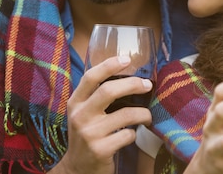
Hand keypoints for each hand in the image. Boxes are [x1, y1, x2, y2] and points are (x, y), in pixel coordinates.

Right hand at [50, 56, 153, 173]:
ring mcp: (89, 134)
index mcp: (75, 102)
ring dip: (142, 114)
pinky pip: (127, 135)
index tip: (127, 59)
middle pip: (108, 91)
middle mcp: (80, 116)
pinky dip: (134, 134)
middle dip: (132, 84)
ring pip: (125, 114)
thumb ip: (95, 97)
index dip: (109, 65)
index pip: (90, 77)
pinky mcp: (100, 150)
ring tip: (147, 115)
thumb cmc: (86, 135)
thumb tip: (127, 76)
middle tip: (147, 85)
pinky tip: (131, 135)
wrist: (76, 169)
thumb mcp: (83, 113)